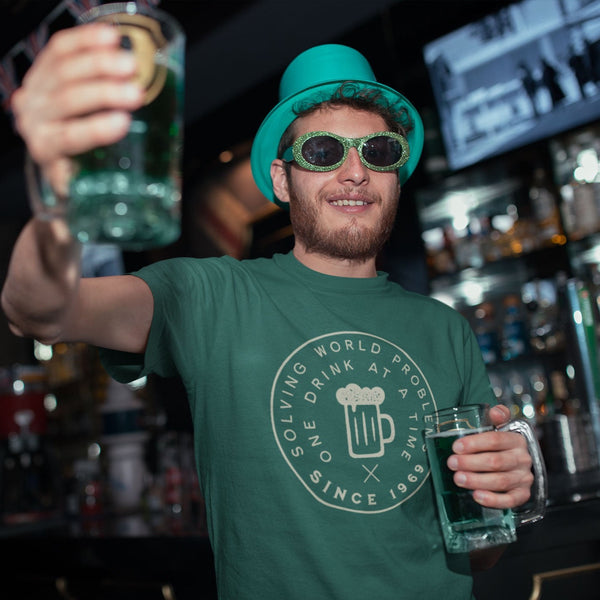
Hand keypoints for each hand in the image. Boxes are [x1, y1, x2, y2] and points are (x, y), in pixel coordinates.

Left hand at [11, 23, 143, 194]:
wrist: (51, 146)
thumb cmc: (75, 172)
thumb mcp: (81, 192)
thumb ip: (90, 203)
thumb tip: (113, 216)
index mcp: (46, 149)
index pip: (67, 137)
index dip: (94, 129)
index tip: (123, 124)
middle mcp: (34, 116)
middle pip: (66, 99)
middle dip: (103, 93)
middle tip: (136, 93)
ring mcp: (37, 88)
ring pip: (64, 69)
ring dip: (100, 63)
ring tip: (132, 64)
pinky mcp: (44, 66)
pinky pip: (61, 47)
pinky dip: (88, 39)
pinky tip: (113, 37)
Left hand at [446, 404, 533, 508]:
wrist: (513, 461)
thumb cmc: (499, 444)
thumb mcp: (498, 427)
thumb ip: (496, 416)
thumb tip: (495, 411)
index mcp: (516, 439)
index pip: (495, 440)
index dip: (474, 443)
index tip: (456, 447)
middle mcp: (523, 459)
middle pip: (495, 462)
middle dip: (470, 463)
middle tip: (451, 463)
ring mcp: (524, 478)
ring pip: (500, 481)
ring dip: (476, 481)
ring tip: (458, 479)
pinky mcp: (522, 494)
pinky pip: (510, 500)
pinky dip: (493, 500)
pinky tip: (477, 496)